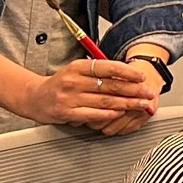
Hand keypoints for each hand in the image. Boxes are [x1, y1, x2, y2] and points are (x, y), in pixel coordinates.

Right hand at [25, 59, 158, 132]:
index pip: (107, 67)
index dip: (128, 72)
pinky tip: (120, 114)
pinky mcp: (66, 112)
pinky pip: (93, 114)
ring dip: (127, 104)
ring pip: (105, 101)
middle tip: (148, 93)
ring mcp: (69, 98)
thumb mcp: (77, 71)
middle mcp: (73, 81)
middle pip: (110, 85)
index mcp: (78, 67)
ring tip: (141, 104)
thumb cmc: (61, 84)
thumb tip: (128, 74)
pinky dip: (109, 115)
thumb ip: (98, 72)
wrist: (34, 97)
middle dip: (133, 90)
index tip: (142, 77)